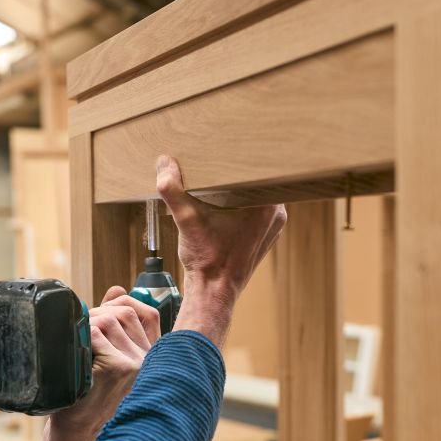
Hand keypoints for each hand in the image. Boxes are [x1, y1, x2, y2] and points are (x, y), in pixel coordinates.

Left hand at [34, 286, 159, 440]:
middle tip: (80, 330)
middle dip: (97, 313)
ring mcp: (136, 363)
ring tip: (77, 344)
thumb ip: (115, 323)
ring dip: (86, 324)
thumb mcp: (106, 356)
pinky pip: (95, 333)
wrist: (78, 429)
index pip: (148, 313)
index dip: (124, 303)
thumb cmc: (88, 394)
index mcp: (149, 356)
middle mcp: (148, 359)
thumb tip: (117, 289)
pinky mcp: (119, 367)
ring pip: (108, 320)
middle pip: (123, 312)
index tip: (104, 309)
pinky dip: (80, 338)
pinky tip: (77, 356)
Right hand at [155, 155, 285, 345]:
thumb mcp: (186, 221)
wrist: (213, 293)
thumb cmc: (207, 262)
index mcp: (266, 206)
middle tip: (222, 160)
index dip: (248, 155)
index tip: (233, 146)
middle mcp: (276, 215)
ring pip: (259, 196)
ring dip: (241, 189)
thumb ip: (173, 191)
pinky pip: (258, 211)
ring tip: (222, 179)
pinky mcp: (264, 236)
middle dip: (240, 172)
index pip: (264, 168)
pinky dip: (243, 206)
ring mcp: (273, 227)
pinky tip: (226, 203)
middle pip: (260, 181)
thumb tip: (163, 164)